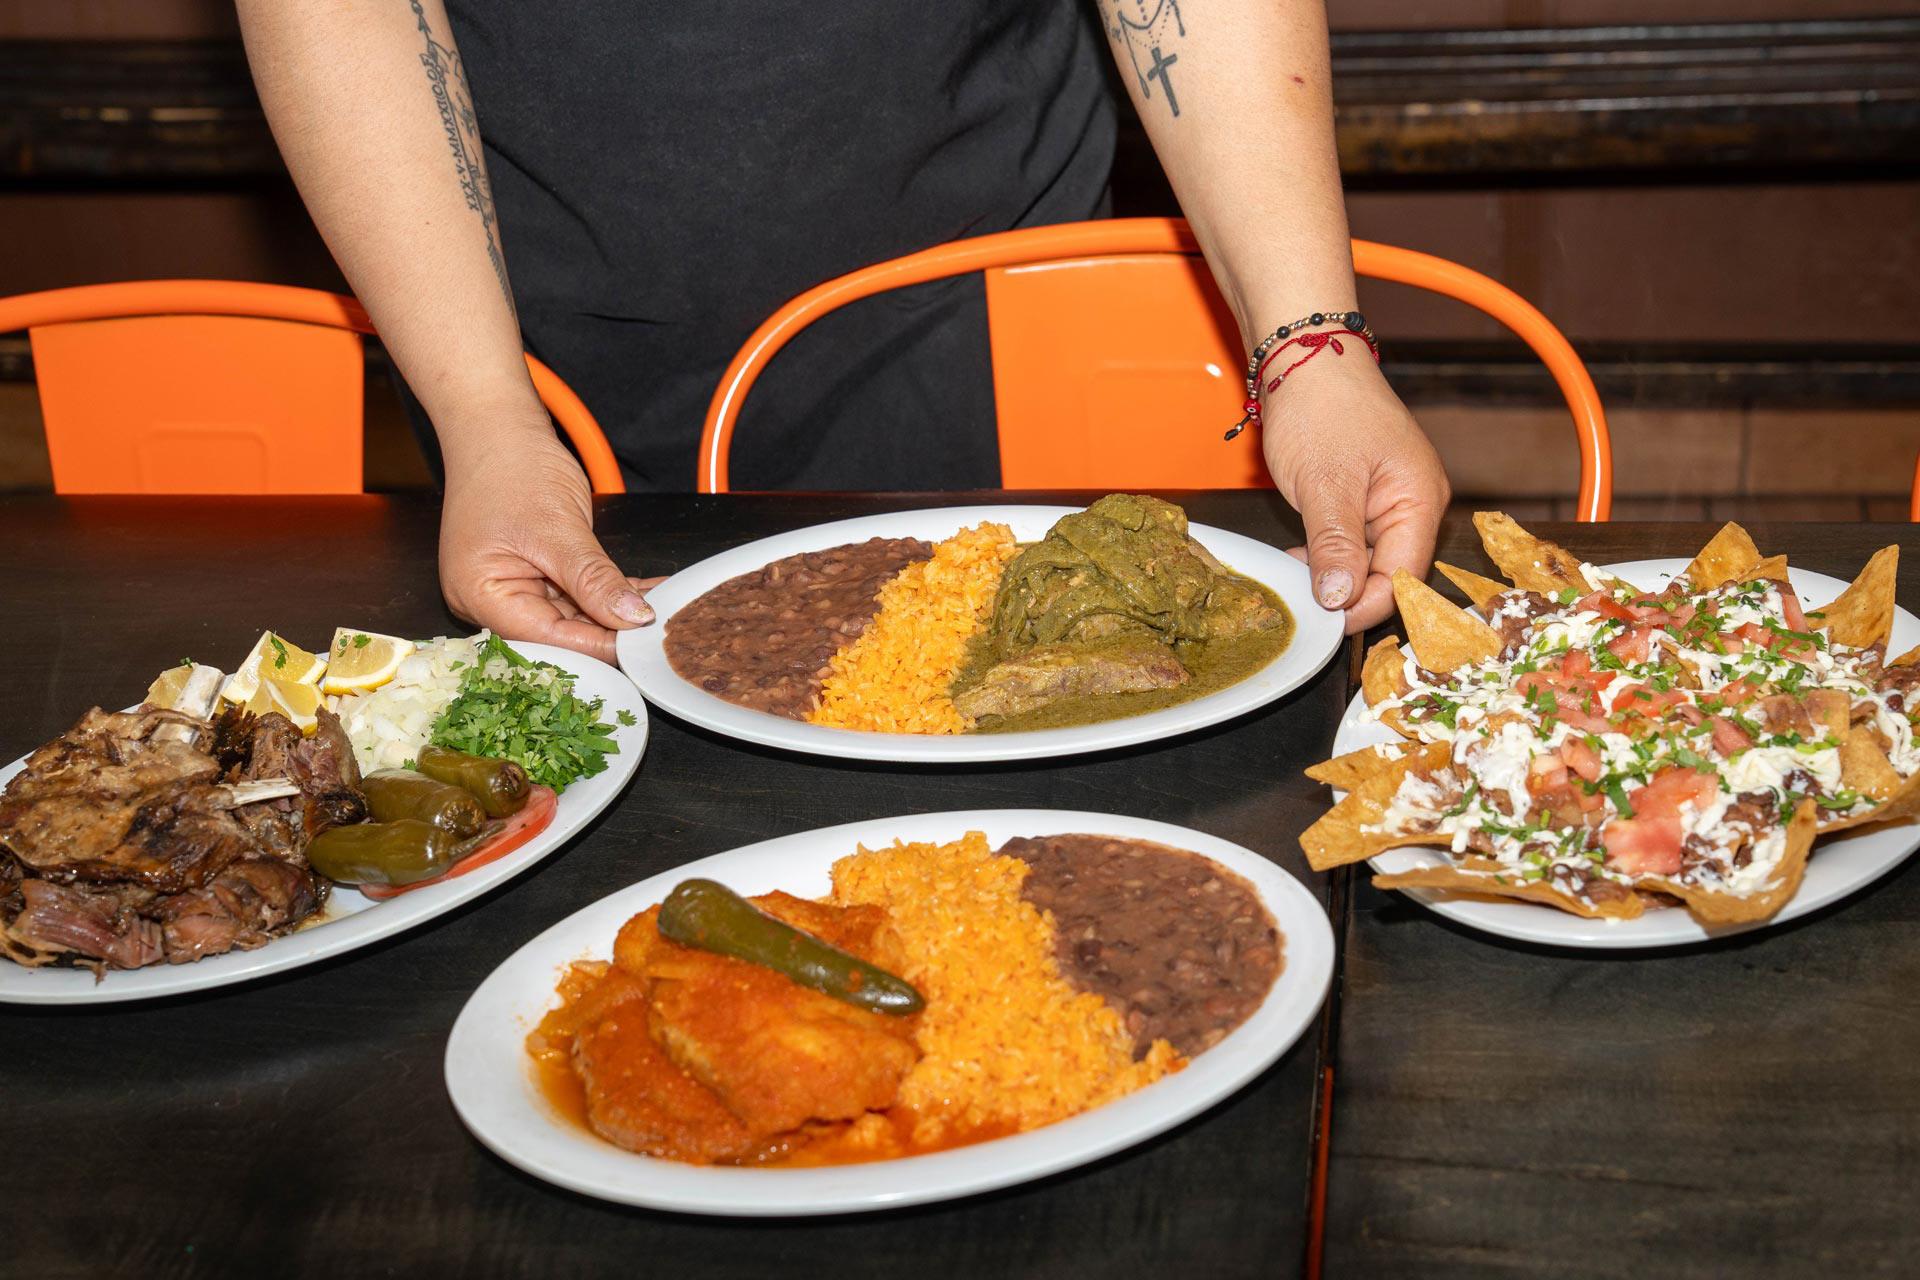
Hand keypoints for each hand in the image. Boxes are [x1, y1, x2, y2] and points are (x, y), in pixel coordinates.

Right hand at [438, 424, 657, 664]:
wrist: (498, 426)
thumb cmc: (511, 467)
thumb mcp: (558, 529)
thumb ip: (594, 580)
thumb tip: (633, 619)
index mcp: (479, 595)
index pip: (544, 639)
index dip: (593, 646)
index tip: (639, 648)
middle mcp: (491, 600)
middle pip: (557, 634)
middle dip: (608, 632)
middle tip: (656, 634)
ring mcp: (514, 587)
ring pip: (572, 616)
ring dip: (615, 613)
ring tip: (662, 611)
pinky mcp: (536, 574)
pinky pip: (576, 593)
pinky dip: (609, 593)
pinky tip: (647, 594)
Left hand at [1259, 358, 1448, 633]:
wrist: (1302, 356)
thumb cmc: (1320, 407)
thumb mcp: (1325, 484)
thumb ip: (1336, 545)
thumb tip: (1341, 599)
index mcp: (1420, 502)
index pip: (1403, 579)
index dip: (1364, 606)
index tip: (1323, 621)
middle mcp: (1413, 505)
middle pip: (1389, 575)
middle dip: (1346, 593)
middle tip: (1301, 599)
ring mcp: (1388, 501)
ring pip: (1366, 561)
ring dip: (1332, 574)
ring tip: (1293, 574)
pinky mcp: (1362, 497)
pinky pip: (1351, 542)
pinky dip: (1326, 554)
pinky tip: (1298, 555)